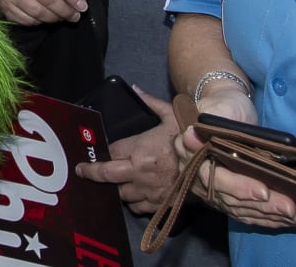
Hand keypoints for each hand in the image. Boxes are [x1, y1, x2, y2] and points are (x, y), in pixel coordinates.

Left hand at [73, 88, 180, 212]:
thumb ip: (151, 103)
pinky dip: (133, 200)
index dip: (101, 152)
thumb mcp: (172, 115)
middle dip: (92, 173)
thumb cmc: (190, 139)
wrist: (213, 166)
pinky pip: (137, 206)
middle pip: (107, 176)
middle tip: (82, 171)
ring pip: (121, 194)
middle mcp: (141, 173)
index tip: (92, 152)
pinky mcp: (158, 204)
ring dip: (116, 187)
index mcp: (141, 151)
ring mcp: (149, 191)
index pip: (111, 153)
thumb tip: (135, 89)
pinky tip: (134, 191)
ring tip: (114, 179)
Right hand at [166, 87, 295, 229]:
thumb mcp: (221, 105)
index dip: (238, 186)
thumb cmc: (225, 106)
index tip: (263, 190)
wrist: (226, 111)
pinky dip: (265, 218)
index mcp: (189, 152)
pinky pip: (244, 213)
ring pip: (239, 208)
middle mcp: (196, 175)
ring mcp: (210, 189)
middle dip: (262, 205)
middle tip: (290, 207)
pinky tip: (285, 219)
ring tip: (294, 214)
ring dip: (268, 214)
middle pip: (229, 197)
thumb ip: (211, 118)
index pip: (212, 176)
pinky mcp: (224, 198)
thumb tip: (191, 134)